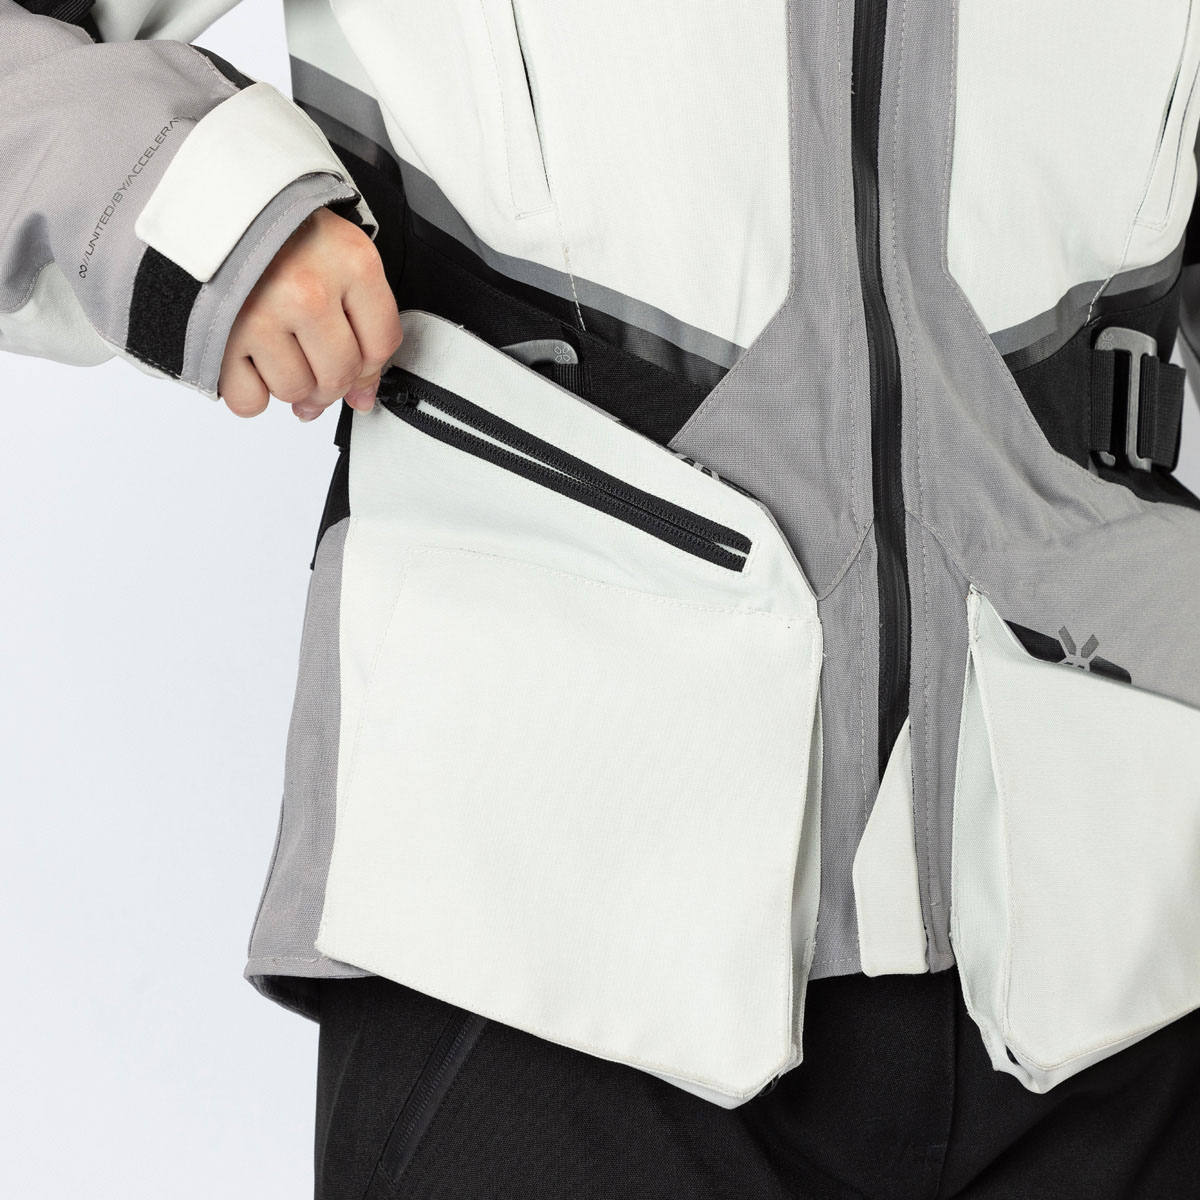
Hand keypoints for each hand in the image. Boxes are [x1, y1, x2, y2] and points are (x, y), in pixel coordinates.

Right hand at [217, 206, 403, 420]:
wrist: (204, 203)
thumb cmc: (277, 229)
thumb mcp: (337, 253)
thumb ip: (364, 322)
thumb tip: (363, 396)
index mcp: (350, 262)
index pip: (381, 345)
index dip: (370, 364)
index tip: (356, 360)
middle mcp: (308, 289)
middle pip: (339, 376)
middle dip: (329, 380)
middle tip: (313, 361)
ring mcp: (261, 315)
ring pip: (295, 391)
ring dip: (289, 382)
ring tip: (276, 346)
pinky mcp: (219, 338)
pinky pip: (248, 400)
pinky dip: (249, 391)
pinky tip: (248, 357)